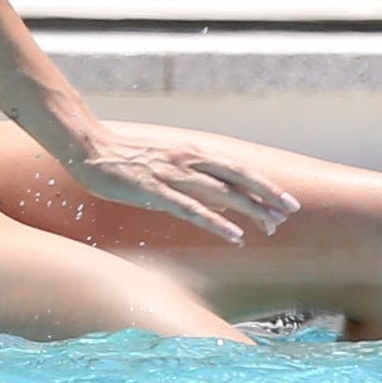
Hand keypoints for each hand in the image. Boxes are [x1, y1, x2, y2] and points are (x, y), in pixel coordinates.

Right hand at [72, 135, 300, 243]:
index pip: (238, 168)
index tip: (285, 199)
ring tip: (271, 225)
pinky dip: (216, 223)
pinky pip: (191, 210)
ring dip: (249, 210)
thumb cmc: (127, 155)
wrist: (90, 146)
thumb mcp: (167, 157)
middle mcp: (189, 159)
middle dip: (267, 194)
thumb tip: (216, 190)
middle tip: (291, 211)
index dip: (263, 184)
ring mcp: (172, 175)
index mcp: (193, 151)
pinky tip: (234, 235)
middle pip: (238, 177)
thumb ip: (191, 171)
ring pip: (221, 194)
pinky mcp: (155, 192)